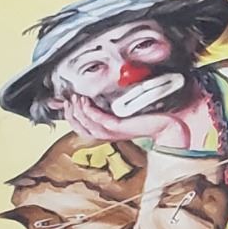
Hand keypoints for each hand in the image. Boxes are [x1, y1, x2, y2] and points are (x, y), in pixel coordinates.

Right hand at [65, 89, 216, 150]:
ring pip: (86, 125)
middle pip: (79, 126)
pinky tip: (86, 102)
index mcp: (105, 131)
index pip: (78, 126)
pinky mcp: (119, 128)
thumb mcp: (124, 109)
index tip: (61, 102)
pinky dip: (90, 111)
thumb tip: (97, 95)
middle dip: (70, 111)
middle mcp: (107, 133)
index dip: (67, 114)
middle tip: (69, 98)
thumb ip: (111, 105)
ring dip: (78, 111)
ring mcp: (112, 132)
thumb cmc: (147, 117)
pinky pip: (99, 121)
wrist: (166, 125)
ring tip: (76, 98)